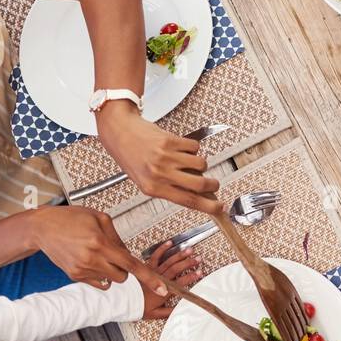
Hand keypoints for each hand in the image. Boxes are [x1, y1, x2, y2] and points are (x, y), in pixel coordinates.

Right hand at [31, 206, 141, 288]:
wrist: (43, 227)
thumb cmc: (71, 218)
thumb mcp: (100, 218)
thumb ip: (117, 238)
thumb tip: (128, 253)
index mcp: (100, 243)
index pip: (131, 265)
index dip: (149, 278)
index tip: (162, 288)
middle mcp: (91, 259)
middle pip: (123, 276)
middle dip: (125, 268)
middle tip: (114, 254)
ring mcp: (82, 270)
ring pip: (111, 280)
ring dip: (112, 271)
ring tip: (99, 254)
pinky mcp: (74, 275)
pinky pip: (98, 283)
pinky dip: (101, 275)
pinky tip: (92, 261)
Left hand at [94, 103, 220, 213]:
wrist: (120, 132)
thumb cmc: (131, 157)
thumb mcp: (146, 181)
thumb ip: (170, 188)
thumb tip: (198, 193)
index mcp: (153, 188)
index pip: (188, 201)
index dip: (208, 206)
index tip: (219, 208)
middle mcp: (159, 174)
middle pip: (199, 185)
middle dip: (213, 185)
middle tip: (214, 184)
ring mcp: (165, 157)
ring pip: (201, 164)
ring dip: (199, 164)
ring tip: (186, 160)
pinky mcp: (170, 141)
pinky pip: (195, 147)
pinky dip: (192, 148)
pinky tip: (180, 148)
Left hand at [132, 241, 202, 319]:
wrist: (122, 301)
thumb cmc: (137, 307)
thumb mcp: (154, 314)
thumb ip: (169, 312)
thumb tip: (180, 310)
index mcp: (163, 291)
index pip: (180, 282)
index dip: (191, 277)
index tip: (199, 273)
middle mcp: (159, 280)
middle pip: (176, 269)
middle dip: (189, 263)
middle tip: (198, 259)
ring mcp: (153, 272)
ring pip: (169, 262)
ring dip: (180, 255)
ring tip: (189, 250)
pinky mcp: (146, 267)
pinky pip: (155, 256)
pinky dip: (162, 249)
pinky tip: (170, 243)